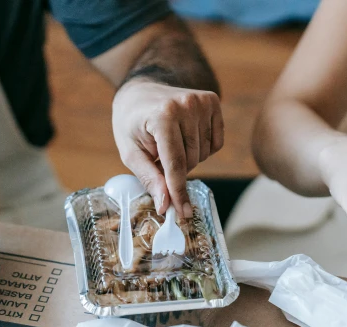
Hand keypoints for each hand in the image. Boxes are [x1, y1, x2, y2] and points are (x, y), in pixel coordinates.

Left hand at [112, 79, 223, 215]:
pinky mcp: (213, 101)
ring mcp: (202, 101)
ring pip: (204, 154)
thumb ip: (149, 178)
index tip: (182, 213)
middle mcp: (186, 105)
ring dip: (187, 159)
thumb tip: (165, 205)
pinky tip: (184, 137)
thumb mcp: (131, 153)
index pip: (175, 164)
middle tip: (158, 157)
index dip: (178, 192)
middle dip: (174, 170)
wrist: (140, 92)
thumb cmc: (131, 124)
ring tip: (168, 144)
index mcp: (162, 116)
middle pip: (191, 161)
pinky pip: (216, 143)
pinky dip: (201, 148)